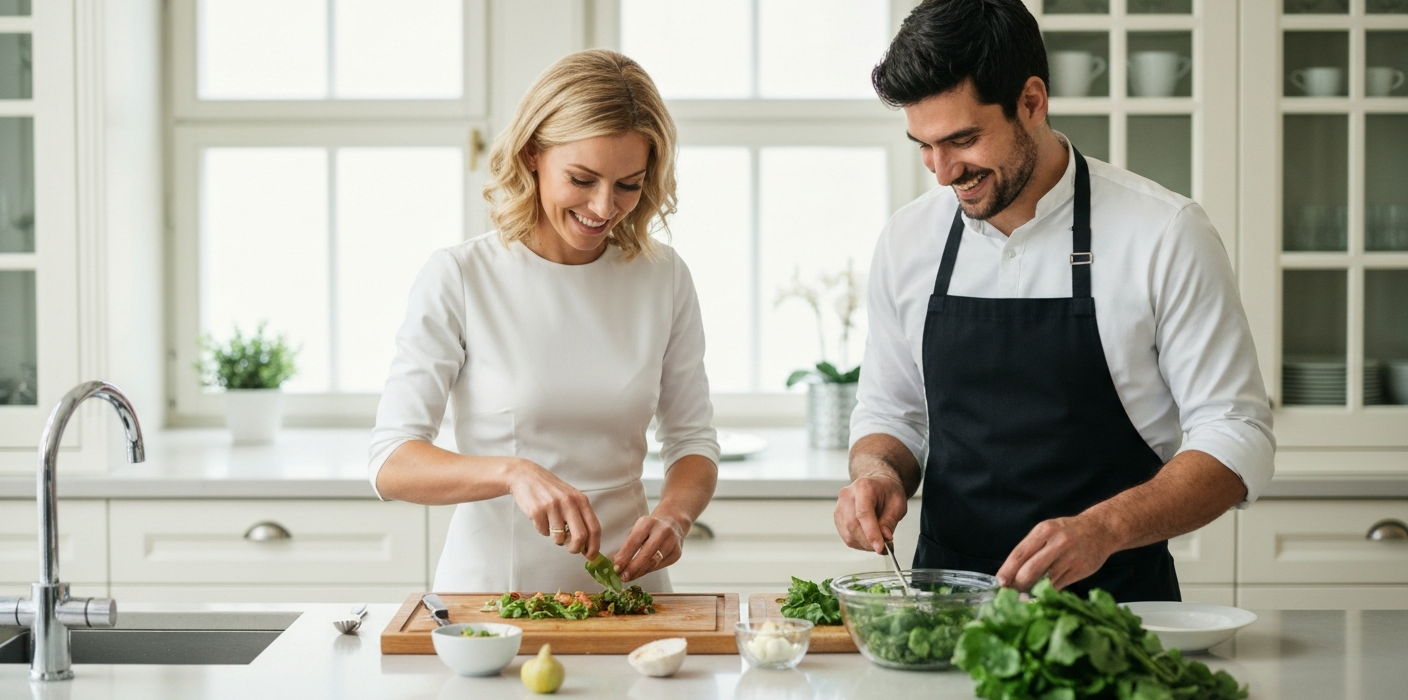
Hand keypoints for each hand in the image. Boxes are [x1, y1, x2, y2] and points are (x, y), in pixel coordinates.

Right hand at [505, 458, 601, 558]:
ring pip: (559, 538)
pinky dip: (542, 530)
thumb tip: (586, 544)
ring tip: (551, 524)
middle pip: (580, 536)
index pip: (594, 528)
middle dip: (576, 548)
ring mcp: (553, 506)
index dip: (594, 546)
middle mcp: (569, 502)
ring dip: (556, 538)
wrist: (526, 476)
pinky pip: (543, 532)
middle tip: (571, 549)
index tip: (591, 555)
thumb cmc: (550, 490)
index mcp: (581, 500)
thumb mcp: (570, 498)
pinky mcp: (537, 511)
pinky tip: (540, 517)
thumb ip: (579, 516)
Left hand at [613, 514, 684, 582]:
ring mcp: (672, 542)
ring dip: (640, 572)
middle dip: (633, 568)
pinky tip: (640, 573)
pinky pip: (660, 566)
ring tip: (629, 577)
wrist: (673, 524)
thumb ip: (628, 545)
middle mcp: (662, 531)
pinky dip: (648, 571)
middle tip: (623, 577)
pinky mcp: (677, 553)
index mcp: (648, 522)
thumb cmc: (650, 529)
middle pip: (646, 553)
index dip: (625, 555)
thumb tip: (617, 564)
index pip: (634, 541)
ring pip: (654, 562)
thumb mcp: (638, 529)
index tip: (616, 567)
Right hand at [834, 475, 908, 553]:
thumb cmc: (887, 491)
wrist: (877, 485)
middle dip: (869, 541)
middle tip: (884, 547)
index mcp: (863, 487)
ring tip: (878, 540)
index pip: (863, 513)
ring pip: (848, 534)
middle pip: (852, 525)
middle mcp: (847, 495)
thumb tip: (884, 537)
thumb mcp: (898, 503)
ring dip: (865, 543)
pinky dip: (859, 542)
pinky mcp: (838, 517)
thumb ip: (890, 521)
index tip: (880, 547)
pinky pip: (847, 536)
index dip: (871, 533)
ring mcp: (840, 506)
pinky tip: (869, 538)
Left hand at [996, 515, 1118, 591]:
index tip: (1000, 582)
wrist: (1100, 530)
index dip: (1007, 570)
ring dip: (1031, 591)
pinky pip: (1058, 586)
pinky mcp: (1079, 570)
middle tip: (1011, 593)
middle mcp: (1057, 543)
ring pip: (1045, 581)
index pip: (1020, 553)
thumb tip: (1011, 573)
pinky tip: (1041, 595)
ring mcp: (1070, 557)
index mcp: (1044, 530)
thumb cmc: (1068, 532)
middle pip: (1030, 569)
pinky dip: (1047, 592)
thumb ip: (1031, 549)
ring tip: (1023, 596)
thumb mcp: (1047, 531)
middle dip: (1018, 584)